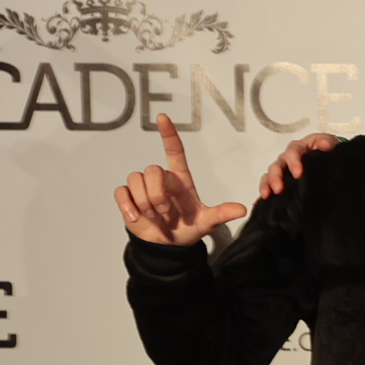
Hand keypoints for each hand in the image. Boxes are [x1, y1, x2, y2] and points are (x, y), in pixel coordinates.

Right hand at [114, 115, 246, 246]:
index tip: (163, 117)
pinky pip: (122, 192)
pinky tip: (136, 218)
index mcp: (180, 180)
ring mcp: (143, 187)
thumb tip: (242, 209)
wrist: (168, 246)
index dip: (169, 134)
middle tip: (165, 212)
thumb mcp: (206, 222)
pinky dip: (128, 206)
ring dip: (145, 202)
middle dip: (157, 194)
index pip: (174, 151)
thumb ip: (222, 214)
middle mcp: (161, 179)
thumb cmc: (187, 228)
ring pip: (136, 180)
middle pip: (152, 170)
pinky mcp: (128, 197)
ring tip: (154, 216)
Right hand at [257, 132, 339, 199]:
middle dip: (277, 177)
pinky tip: (265, 197)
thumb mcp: (329, 143)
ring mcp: (282, 169)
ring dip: (269, 184)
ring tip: (270, 194)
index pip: (293, 153)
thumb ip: (327, 142)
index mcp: (298, 148)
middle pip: (278, 165)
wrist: (326, 159)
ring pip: (270, 174)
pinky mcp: (280, 179)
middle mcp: (286, 158)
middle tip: (279, 188)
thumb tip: (325, 145)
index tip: (298, 174)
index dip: (294, 163)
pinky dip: (265, 189)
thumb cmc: (324, 150)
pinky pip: (268, 183)